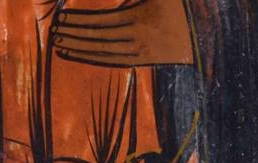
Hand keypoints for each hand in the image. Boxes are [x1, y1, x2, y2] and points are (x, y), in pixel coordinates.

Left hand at [51, 0, 193, 66]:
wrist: (204, 34)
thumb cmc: (179, 6)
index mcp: (141, 18)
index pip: (102, 21)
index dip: (79, 21)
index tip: (61, 19)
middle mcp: (139, 38)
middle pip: (98, 39)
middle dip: (74, 36)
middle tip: (54, 34)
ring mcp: (140, 52)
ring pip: (103, 53)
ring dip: (79, 50)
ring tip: (59, 46)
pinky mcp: (142, 60)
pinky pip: (112, 61)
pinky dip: (92, 58)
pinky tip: (77, 54)